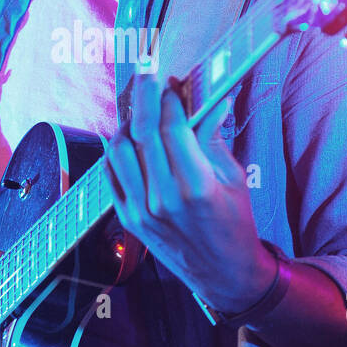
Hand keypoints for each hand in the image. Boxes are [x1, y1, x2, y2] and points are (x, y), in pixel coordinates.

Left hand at [102, 73, 275, 312]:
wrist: (225, 274)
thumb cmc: (236, 224)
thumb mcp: (234, 177)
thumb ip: (214, 136)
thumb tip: (212, 97)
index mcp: (196, 186)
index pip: (171, 126)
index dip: (169, 97)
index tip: (173, 82)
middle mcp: (163, 198)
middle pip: (142, 131)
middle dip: (144, 94)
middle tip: (147, 73)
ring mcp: (141, 210)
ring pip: (119, 149)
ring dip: (128, 121)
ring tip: (140, 109)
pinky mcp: (129, 219)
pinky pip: (111, 174)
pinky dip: (116, 149)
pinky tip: (128, 137)